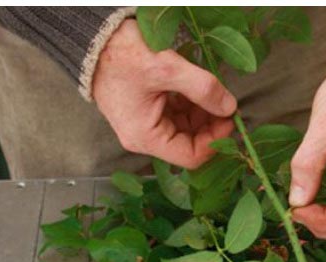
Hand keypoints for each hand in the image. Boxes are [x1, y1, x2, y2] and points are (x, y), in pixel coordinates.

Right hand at [91, 19, 235, 168]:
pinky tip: (196, 87)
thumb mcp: (168, 69)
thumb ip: (203, 89)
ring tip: (210, 90)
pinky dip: (190, 105)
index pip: (191, 157)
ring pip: (184, 129)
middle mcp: (144, 138)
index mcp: (146, 138)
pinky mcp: (146, 112)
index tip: (230, 117)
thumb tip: (229, 107)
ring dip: (201, 114)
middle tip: (225, 102)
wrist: (95, 42)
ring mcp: (145, 125)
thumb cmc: (124, 57)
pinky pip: (175, 116)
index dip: (215, 140)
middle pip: (189, 144)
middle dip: (210, 125)